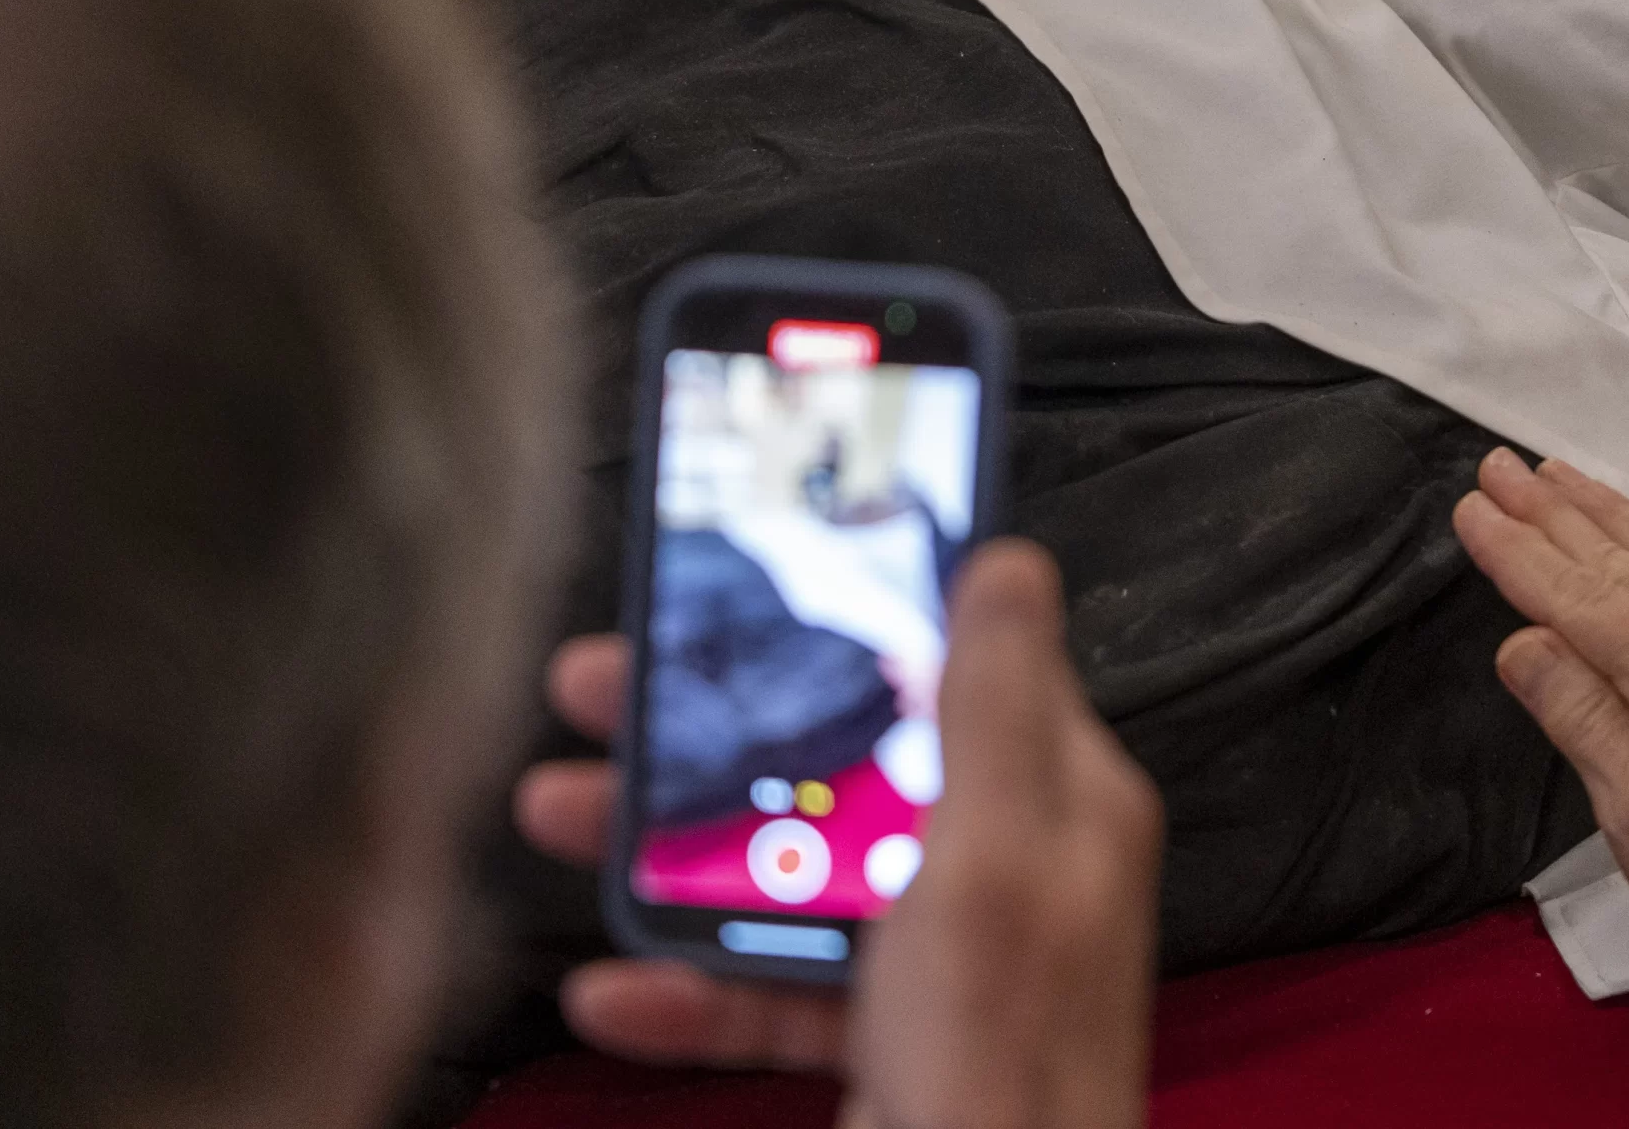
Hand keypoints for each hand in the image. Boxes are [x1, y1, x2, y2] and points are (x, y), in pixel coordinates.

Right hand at [513, 540, 1162, 1128]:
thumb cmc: (1007, 1064)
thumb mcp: (994, 858)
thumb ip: (994, 709)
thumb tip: (1009, 564)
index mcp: (1059, 800)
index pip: (960, 658)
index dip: (862, 608)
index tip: (763, 569)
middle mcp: (1008, 868)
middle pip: (850, 758)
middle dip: (719, 729)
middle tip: (608, 690)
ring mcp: (947, 956)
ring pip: (795, 869)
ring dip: (676, 847)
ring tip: (569, 812)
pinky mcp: (891, 1037)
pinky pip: (777, 991)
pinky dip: (694, 989)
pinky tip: (617, 988)